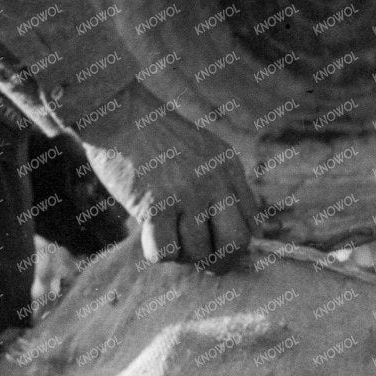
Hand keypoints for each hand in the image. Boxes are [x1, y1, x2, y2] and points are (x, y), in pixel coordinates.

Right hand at [75, 80, 263, 269]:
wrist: (122, 113)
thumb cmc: (156, 137)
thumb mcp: (203, 151)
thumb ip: (220, 186)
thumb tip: (228, 239)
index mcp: (229, 168)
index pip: (253, 222)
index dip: (235, 243)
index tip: (215, 246)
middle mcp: (215, 181)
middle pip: (236, 243)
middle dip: (220, 262)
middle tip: (200, 261)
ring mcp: (188, 193)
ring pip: (198, 253)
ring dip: (180, 254)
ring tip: (164, 233)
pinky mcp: (156, 204)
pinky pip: (165, 252)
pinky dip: (156, 252)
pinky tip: (147, 232)